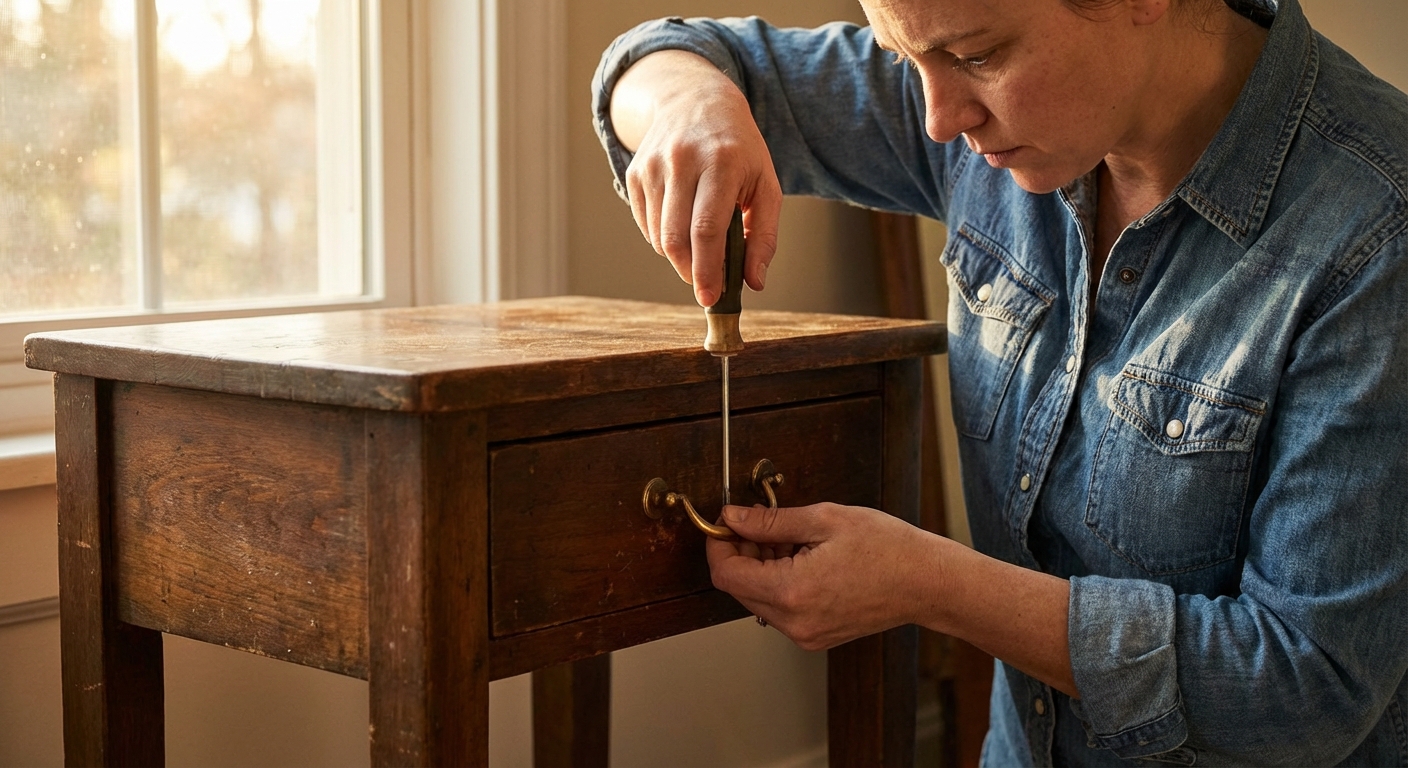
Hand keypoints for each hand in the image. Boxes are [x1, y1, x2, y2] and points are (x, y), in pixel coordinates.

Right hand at [611, 50, 782, 306]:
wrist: (696, 99)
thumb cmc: (738, 148)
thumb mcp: (766, 183)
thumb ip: (764, 235)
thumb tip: (754, 282)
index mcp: (721, 162)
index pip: (706, 228)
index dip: (707, 269)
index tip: (711, 297)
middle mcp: (682, 160)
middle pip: (676, 237)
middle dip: (691, 272)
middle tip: (706, 286)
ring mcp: (653, 165)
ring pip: (659, 236)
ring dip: (679, 257)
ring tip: (701, 248)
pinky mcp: (635, 172)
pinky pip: (647, 224)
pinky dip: (664, 239)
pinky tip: (683, 226)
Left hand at [705, 502, 930, 649]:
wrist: (926, 582)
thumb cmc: (886, 547)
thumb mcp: (824, 519)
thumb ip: (771, 521)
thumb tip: (733, 517)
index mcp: (792, 592)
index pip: (726, 574)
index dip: (719, 545)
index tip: (727, 522)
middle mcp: (794, 622)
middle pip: (738, 589)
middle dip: (741, 554)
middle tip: (762, 524)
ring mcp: (805, 635)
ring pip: (757, 599)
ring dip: (761, 568)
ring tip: (792, 539)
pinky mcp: (815, 637)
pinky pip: (780, 610)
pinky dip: (780, 583)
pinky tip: (803, 559)